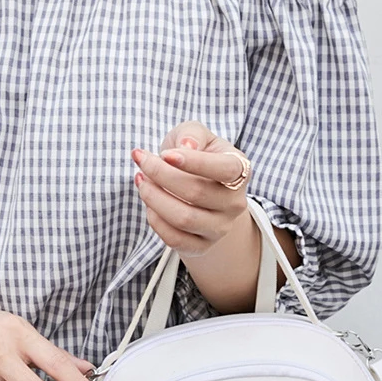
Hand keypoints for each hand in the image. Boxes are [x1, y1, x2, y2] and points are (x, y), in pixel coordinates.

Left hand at [130, 120, 251, 259]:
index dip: (194, 162)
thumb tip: (186, 147)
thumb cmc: (195, 155)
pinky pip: (175, 239)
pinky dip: (155, 220)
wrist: (197, 188)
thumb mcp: (195, 134)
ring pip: (183, 219)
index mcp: (240, 171)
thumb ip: (192, 134)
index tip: (165, 154)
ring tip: (141, 180)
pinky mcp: (202, 246)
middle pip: (196, 193)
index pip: (224, 169)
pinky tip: (149, 203)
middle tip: (142, 161)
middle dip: (161, 175)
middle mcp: (235, 203)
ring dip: (154, 198)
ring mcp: (220, 228)